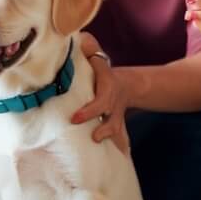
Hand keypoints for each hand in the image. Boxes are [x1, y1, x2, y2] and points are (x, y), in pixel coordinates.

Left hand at [69, 32, 130, 153]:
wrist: (125, 85)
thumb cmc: (101, 71)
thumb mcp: (96, 58)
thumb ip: (88, 49)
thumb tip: (80, 38)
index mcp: (107, 88)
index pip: (100, 101)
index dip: (90, 110)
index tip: (76, 118)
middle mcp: (113, 105)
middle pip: (112, 119)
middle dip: (104, 129)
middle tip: (93, 136)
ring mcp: (116, 117)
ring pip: (116, 131)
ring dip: (111, 141)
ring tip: (105, 152)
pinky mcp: (115, 126)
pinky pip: (120, 140)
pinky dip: (120, 150)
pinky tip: (119, 161)